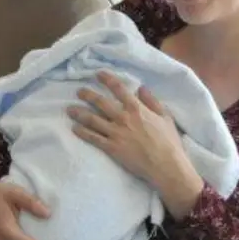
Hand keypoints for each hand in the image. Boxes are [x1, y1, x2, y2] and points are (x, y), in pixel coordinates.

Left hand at [68, 71, 205, 218]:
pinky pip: (93, 138)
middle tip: (79, 91)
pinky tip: (74, 128)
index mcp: (136, 108)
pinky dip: (82, 132)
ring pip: (92, 119)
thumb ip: (152, 101)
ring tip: (69, 109)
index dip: (107, 79)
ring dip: (79, 113)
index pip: (118, 89)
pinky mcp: (111, 148)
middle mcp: (123, 117)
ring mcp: (115, 133)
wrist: (165, 165)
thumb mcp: (165, 116)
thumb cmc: (168, 141)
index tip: (98, 74)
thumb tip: (141, 88)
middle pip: (100, 102)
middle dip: (87, 95)